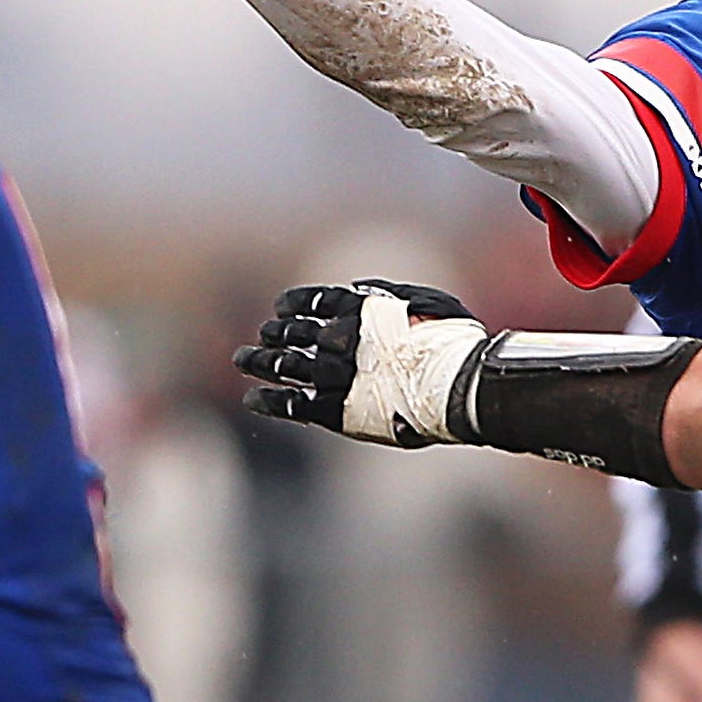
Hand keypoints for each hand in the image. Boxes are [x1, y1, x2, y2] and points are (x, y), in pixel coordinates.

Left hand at [234, 281, 487, 445]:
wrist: (458, 388)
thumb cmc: (453, 344)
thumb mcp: (429, 302)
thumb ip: (390, 295)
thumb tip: (361, 289)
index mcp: (359, 310)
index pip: (313, 302)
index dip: (293, 304)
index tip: (280, 308)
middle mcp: (338, 339)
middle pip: (291, 334)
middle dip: (272, 334)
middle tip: (259, 337)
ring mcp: (333, 376)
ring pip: (284, 365)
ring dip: (260, 362)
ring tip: (243, 360)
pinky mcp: (334, 411)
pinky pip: (290, 404)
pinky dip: (268, 400)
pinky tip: (253, 397)